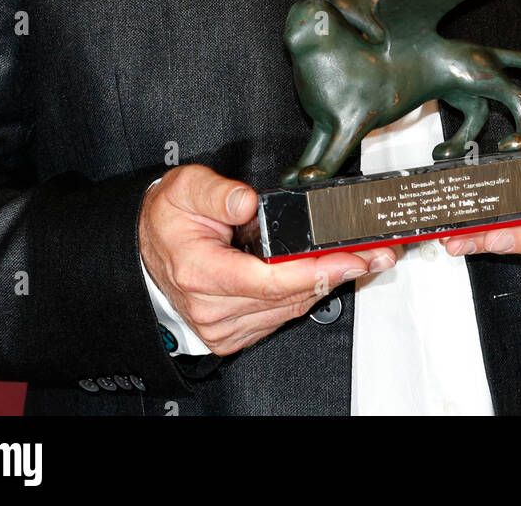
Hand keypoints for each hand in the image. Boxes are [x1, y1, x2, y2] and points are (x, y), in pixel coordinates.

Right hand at [138, 164, 395, 354]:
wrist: (147, 246)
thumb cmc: (167, 219)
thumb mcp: (185, 188)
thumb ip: (218, 192)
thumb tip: (248, 201)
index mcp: (201, 271)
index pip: (268, 280)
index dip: (314, 271)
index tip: (348, 257)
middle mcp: (212, 306)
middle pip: (287, 298)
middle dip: (336, 274)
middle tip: (373, 255)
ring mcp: (222, 324)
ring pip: (288, 310)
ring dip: (327, 286)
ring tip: (360, 261)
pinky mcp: (232, 332)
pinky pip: (279, 317)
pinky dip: (305, 296)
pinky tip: (325, 275)